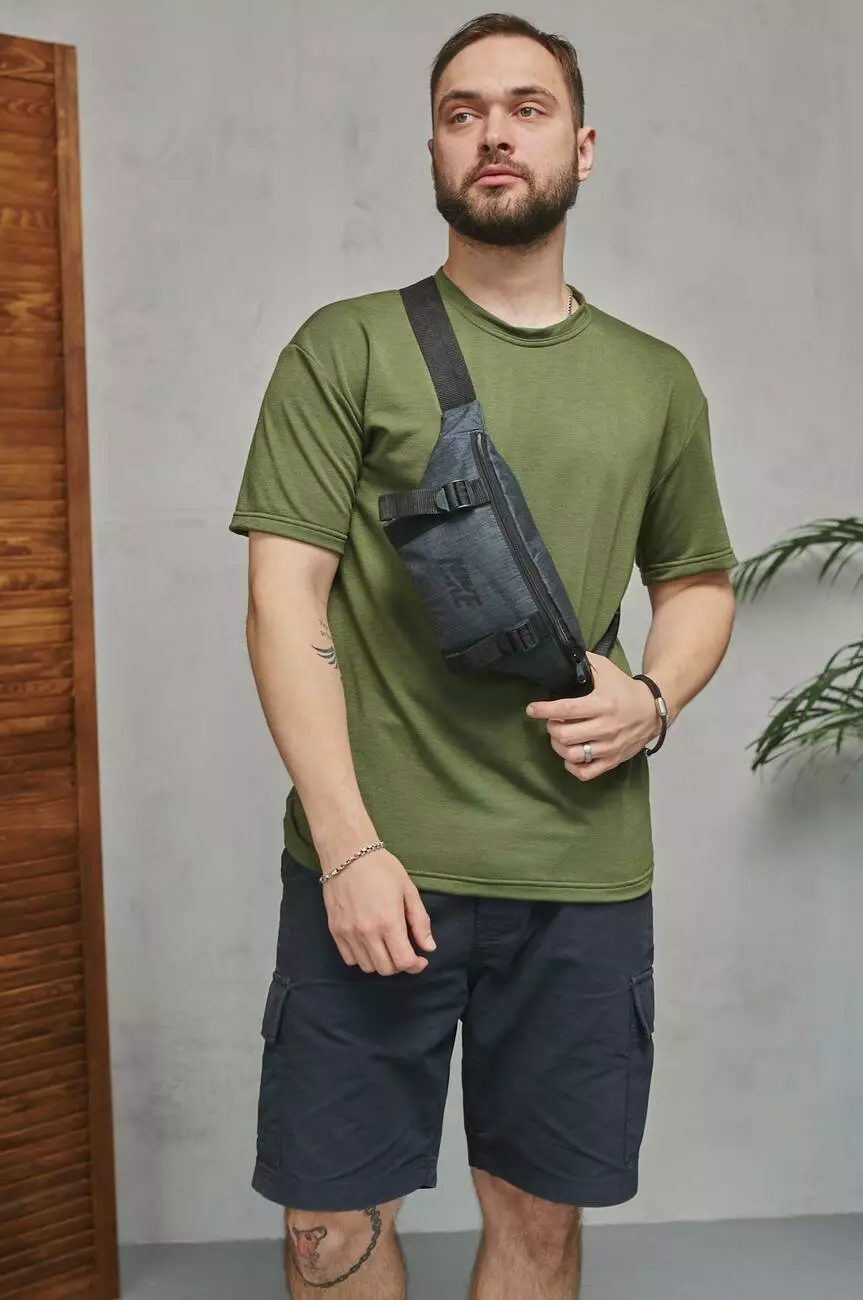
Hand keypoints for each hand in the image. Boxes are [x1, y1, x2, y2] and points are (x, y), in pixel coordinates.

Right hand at [321, 849, 435, 975]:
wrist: (347, 854)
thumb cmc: (381, 868)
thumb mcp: (408, 890)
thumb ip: (420, 921)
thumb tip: (429, 947)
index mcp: (389, 922)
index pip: (404, 961)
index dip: (416, 965)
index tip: (421, 959)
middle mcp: (367, 932)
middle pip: (386, 969)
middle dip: (400, 964)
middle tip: (404, 950)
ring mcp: (349, 933)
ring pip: (368, 967)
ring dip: (381, 962)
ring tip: (386, 946)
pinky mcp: (335, 930)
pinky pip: (350, 959)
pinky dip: (362, 957)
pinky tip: (369, 943)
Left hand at [526, 653, 660, 781]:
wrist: (654, 710)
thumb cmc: (626, 690)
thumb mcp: (607, 670)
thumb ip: (585, 662)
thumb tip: (563, 653)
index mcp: (601, 704)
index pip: (566, 709)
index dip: (544, 710)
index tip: (531, 709)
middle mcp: (605, 728)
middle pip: (564, 735)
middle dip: (551, 727)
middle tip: (552, 721)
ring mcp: (609, 747)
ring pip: (572, 755)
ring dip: (559, 746)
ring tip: (559, 737)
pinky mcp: (613, 760)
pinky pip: (586, 773)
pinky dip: (573, 767)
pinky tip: (571, 756)